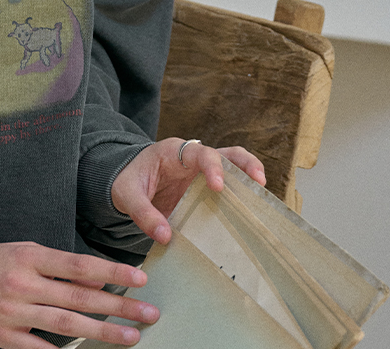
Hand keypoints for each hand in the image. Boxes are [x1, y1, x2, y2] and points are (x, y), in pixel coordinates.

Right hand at [0, 241, 156, 348]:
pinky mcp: (6, 339)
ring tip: (131, 336)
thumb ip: (61, 266)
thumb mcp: (28, 253)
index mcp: (30, 256)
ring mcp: (14, 313)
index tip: (139, 279)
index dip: (112, 272)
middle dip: (118, 306)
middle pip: (79, 297)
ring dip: (103, 333)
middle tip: (148, 312)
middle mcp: (23, 283)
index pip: (79, 265)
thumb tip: (100, 277)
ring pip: (67, 324)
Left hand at [110, 139, 265, 244]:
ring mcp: (201, 174)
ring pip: (233, 168)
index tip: (218, 186)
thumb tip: (165, 236)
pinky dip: (241, 198)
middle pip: (226, 153)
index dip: (212, 167)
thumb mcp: (126, 194)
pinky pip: (227, 189)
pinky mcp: (204, 189)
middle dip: (246, 164)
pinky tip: (251, 215)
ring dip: (250, 179)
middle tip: (259, 182)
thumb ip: (142, 213)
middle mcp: (192, 159)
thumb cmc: (126, 180)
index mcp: (173, 152)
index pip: (199, 153)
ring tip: (264, 199)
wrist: (125, 181)